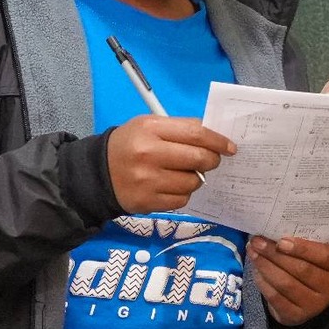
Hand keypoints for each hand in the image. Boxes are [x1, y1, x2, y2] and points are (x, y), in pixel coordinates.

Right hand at [107, 116, 234, 212]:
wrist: (98, 173)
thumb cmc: (130, 144)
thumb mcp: (149, 126)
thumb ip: (180, 129)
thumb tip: (214, 138)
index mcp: (151, 129)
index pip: (196, 134)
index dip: (218, 141)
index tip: (230, 147)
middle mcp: (149, 154)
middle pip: (198, 159)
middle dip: (212, 160)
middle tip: (211, 161)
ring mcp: (148, 181)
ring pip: (193, 182)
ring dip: (196, 178)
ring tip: (184, 173)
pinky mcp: (148, 203)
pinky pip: (182, 199)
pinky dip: (183, 193)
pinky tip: (172, 185)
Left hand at [249, 236, 328, 325]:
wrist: (312, 297)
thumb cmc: (315, 264)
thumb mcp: (319, 250)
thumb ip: (307, 241)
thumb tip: (276, 230)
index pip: (325, 256)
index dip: (302, 248)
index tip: (281, 240)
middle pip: (301, 269)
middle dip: (275, 253)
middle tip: (257, 241)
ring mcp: (315, 306)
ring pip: (286, 283)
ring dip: (265, 266)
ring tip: (253, 252)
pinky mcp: (296, 316)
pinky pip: (276, 297)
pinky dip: (263, 282)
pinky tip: (256, 270)